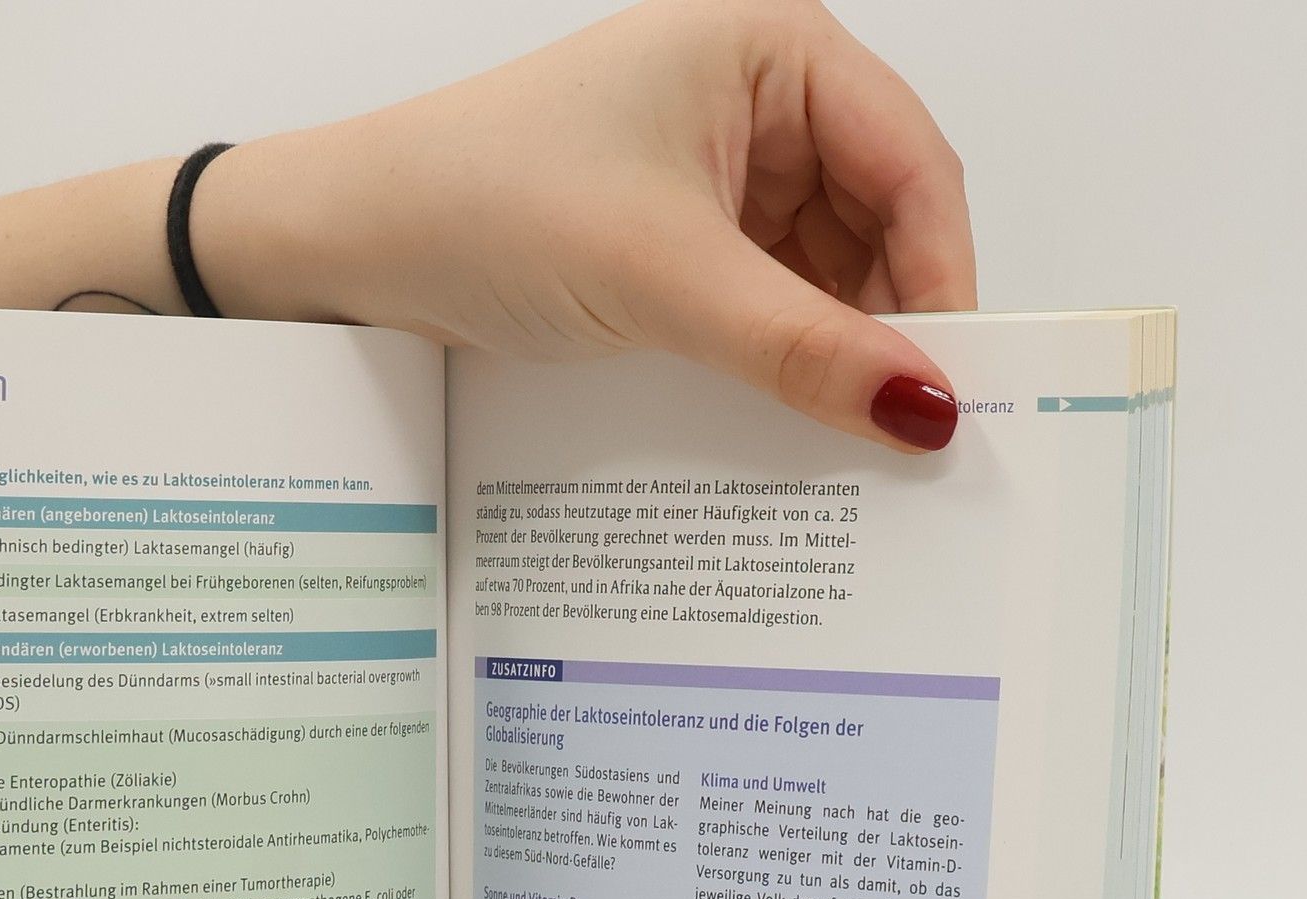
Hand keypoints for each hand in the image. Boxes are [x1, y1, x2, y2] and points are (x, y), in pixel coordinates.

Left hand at [207, 0, 973, 449]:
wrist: (352, 244)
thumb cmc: (482, 201)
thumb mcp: (662, 278)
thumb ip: (799, 347)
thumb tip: (923, 406)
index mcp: (772, 49)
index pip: (913, 166)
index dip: (942, 278)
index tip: (953, 387)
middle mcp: (757, 101)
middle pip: (880, 224)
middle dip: (888, 324)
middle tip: (903, 434)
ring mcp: (717, 173)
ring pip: (823, 275)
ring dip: (830, 353)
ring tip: (837, 441)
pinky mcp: (678, 240)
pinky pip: (763, 304)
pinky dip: (777, 361)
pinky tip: (781, 420)